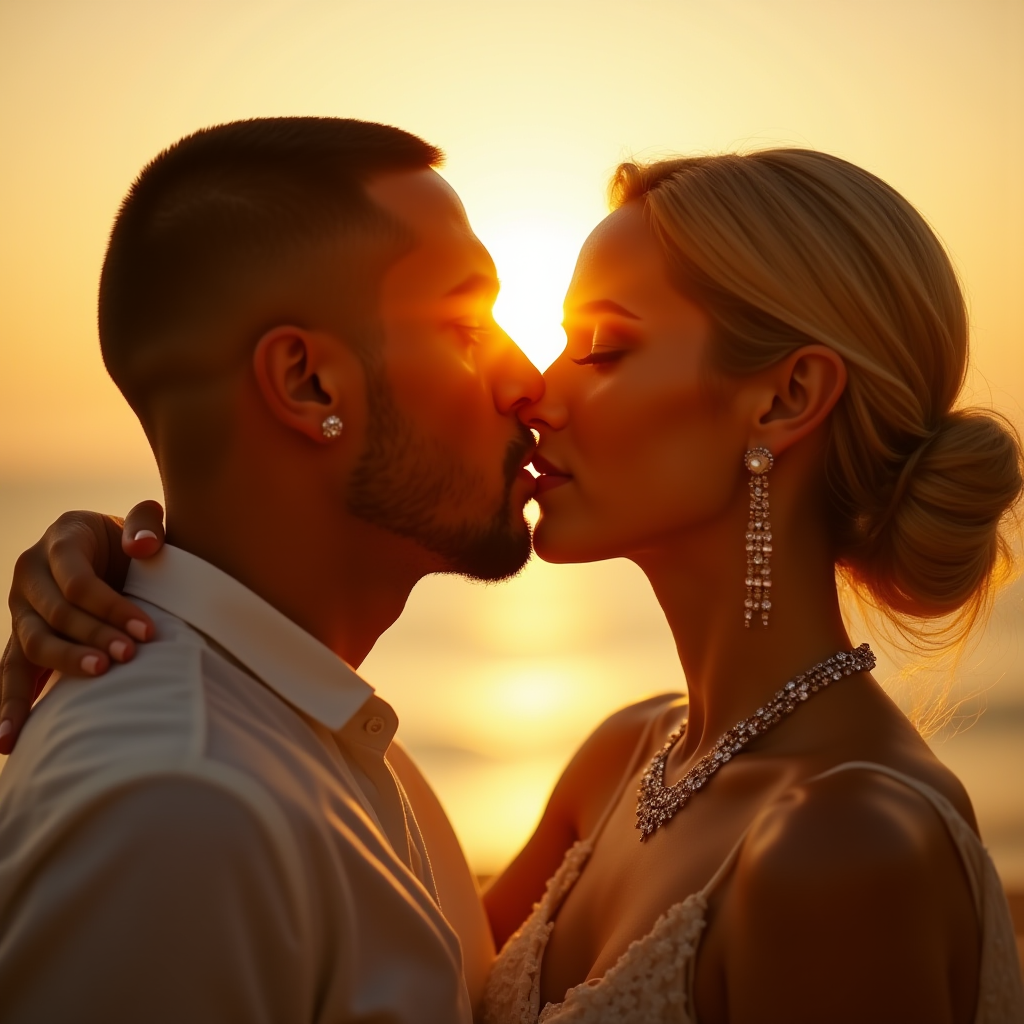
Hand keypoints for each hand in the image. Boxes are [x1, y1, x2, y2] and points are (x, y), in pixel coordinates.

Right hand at [1, 501, 165, 753]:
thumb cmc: (134, 540)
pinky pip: (10, 672)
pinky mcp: (22, 639)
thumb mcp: (141, 522)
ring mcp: (22, 608)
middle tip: (129, 656)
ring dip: (65, 664)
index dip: (110, 607)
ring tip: (98, 677)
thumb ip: (145, 522)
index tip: (148, 631)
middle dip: (93, 637)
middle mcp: (31, 573)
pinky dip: (11, 705)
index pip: (78, 582)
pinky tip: (9, 741)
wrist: (115, 555)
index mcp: (60, 540)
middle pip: (56, 614)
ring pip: (33, 643)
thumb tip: (143, 547)